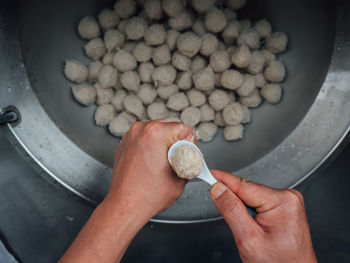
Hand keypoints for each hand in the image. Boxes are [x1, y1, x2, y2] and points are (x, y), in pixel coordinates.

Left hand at [59, 120, 193, 262]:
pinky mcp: (125, 143)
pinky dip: (152, 146)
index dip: (191, 143)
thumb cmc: (148, 196)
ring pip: (157, 131)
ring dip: (165, 142)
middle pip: (170, 126)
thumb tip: (193, 156)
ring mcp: (131, 136)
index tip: (190, 153)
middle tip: (180, 157)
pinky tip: (154, 162)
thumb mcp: (181, 177)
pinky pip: (145, 138)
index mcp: (155, 133)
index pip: (184, 129)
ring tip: (166, 161)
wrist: (125, 206)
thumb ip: (190, 161)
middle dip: (178, 141)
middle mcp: (141, 130)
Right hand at [210, 170, 316, 262]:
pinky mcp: (286, 207)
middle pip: (247, 191)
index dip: (222, 180)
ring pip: (251, 197)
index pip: (243, 185)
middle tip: (237, 225)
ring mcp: (289, 202)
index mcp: (282, 201)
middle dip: (236, 204)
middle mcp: (288, 197)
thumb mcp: (248, 239)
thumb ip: (231, 210)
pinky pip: (259, 203)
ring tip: (252, 232)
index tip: (208, 174)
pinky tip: (257, 229)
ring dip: (244, 211)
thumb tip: (218, 189)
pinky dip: (252, 214)